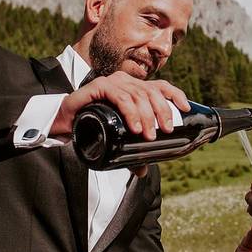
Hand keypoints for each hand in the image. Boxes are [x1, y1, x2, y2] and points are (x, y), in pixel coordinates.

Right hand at [52, 71, 190, 139]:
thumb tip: (143, 171)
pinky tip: (134, 127)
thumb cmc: (92, 125)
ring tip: (148, 135)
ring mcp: (112, 81)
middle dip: (162, 111)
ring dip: (146, 115)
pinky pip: (119, 96)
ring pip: (137, 94)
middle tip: (165, 131)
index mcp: (133, 87)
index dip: (175, 94)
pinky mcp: (99, 86)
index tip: (186, 109)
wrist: (65, 122)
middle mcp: (125, 81)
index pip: (160, 86)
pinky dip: (130, 112)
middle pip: (151, 91)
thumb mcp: (115, 138)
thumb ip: (129, 152)